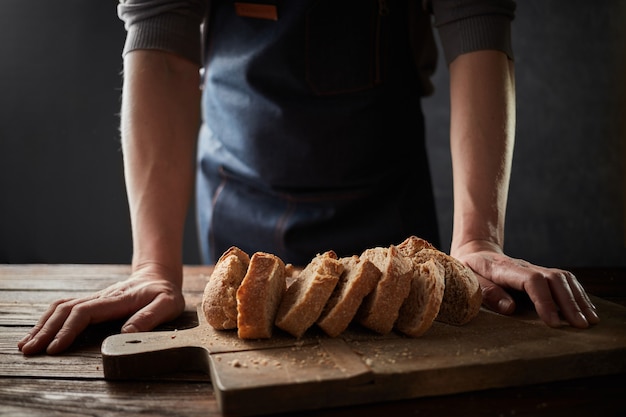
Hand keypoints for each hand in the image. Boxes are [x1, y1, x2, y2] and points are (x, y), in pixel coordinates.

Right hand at [17, 265, 184, 354]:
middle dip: (46, 330)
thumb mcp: (168, 304)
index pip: (85, 312)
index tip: (55, 348)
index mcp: (117, 300)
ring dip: (43, 324)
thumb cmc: (165, 293)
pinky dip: (49, 319)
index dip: (68, 330)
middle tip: (29, 350)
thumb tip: (126, 334)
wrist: (158, 276)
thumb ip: (150, 317)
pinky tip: (39, 331)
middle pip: (66, 310)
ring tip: (26, 344)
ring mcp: (95, 298)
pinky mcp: (93, 302)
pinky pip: (65, 307)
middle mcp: (101, 297)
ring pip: (61, 307)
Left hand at [452, 240, 599, 327]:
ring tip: (589, 320)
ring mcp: (534, 268)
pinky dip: (577, 294)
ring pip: (563, 278)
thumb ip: (487, 293)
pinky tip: (585, 309)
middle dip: (569, 303)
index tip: (553, 322)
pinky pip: (563, 280)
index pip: (532, 281)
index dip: (545, 301)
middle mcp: (523, 266)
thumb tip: (510, 308)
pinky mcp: (540, 273)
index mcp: (503, 268)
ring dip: (578, 298)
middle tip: (580, 326)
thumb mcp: (469, 281)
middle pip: (554, 278)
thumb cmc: (469, 270)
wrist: (474, 251)